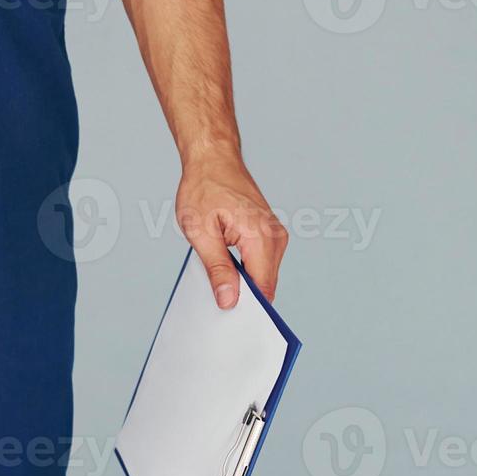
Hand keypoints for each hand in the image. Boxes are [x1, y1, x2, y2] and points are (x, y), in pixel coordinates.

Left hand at [176, 152, 287, 309]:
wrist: (213, 159)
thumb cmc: (204, 188)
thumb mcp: (201, 233)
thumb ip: (217, 269)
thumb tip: (229, 300)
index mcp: (261, 238)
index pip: (263, 288)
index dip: (247, 307)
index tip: (228, 316)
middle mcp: (276, 238)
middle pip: (265, 285)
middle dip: (243, 295)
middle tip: (214, 297)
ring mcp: (276, 235)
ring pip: (263, 275)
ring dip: (243, 281)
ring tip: (218, 274)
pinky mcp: (270, 234)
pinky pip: (261, 262)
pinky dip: (245, 269)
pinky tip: (226, 265)